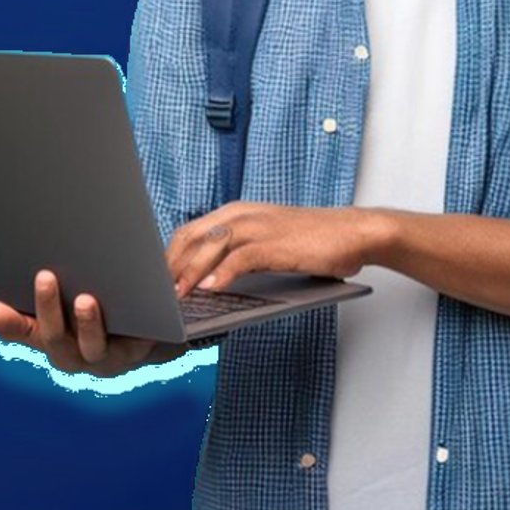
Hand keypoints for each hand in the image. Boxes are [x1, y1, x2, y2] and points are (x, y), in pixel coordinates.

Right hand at [0, 270, 166, 377]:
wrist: (145, 329)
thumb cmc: (94, 309)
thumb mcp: (64, 301)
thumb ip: (39, 292)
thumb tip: (6, 279)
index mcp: (48, 339)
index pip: (21, 331)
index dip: (6, 322)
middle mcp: (72, 355)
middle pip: (55, 339)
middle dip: (47, 308)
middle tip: (43, 277)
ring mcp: (105, 358)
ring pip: (92, 346)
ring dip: (87, 324)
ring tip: (85, 301)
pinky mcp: (138, 353)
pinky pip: (133, 342)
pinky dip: (131, 324)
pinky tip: (130, 295)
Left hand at [167, 202, 380, 295]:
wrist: (354, 232)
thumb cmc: (313, 241)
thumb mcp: (267, 242)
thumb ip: (238, 254)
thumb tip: (209, 282)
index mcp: (237, 213)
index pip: (189, 231)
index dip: (169, 256)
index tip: (155, 280)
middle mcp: (242, 215)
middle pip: (192, 237)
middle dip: (170, 266)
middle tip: (155, 293)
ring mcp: (259, 227)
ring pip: (210, 246)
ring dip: (188, 273)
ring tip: (175, 296)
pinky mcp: (276, 244)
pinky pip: (240, 258)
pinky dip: (221, 274)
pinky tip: (210, 290)